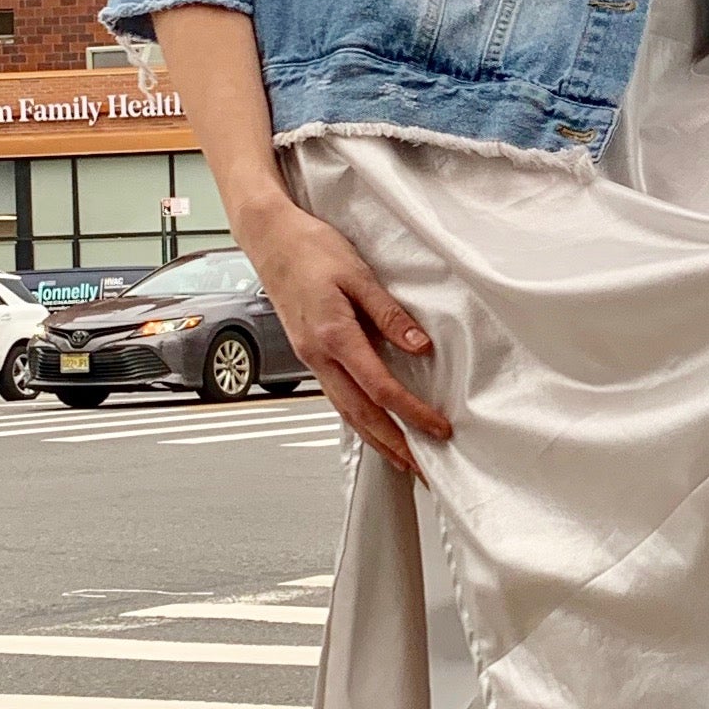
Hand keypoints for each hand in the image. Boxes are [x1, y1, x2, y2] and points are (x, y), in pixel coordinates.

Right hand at [239, 197, 450, 474]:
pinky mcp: (309, 353)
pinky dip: (357, 418)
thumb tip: (420, 346)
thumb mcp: (359, 274)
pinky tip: (371, 425)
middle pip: (361, 414)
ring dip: (376, 439)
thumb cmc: (310, 249)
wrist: (269, 239)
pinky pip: (335, 396)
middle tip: (423, 469)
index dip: (412, 412)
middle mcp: (319, 355)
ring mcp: (310, 357)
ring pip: (346, 411)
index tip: (439, 428)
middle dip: (394, 445)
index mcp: (334, 335)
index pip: (380, 388)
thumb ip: (390, 314)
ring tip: (402, 460)